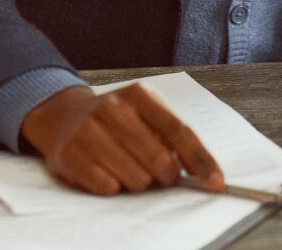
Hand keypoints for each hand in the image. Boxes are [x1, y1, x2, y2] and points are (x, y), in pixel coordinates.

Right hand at [21, 83, 224, 195]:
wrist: (64, 117)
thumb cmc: (117, 119)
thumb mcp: (145, 112)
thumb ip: (171, 135)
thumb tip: (203, 171)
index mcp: (140, 94)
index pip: (180, 131)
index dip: (201, 160)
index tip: (216, 182)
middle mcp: (114, 108)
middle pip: (160, 158)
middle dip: (168, 175)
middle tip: (163, 175)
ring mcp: (89, 131)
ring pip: (135, 178)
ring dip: (140, 182)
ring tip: (131, 168)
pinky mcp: (70, 156)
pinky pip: (107, 188)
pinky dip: (115, 187)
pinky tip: (109, 173)